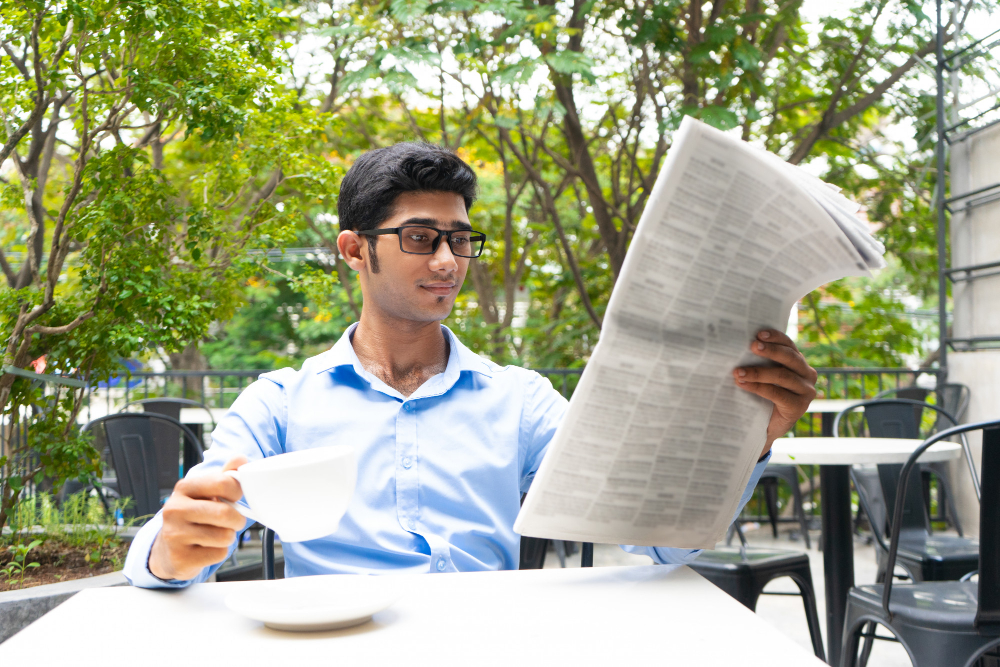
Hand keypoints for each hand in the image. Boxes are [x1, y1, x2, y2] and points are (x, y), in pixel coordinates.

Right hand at [148, 456, 247, 580]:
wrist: (168, 550)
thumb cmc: (194, 517)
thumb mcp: (206, 493)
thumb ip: (225, 476)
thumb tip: (241, 459)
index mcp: (184, 487)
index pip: (224, 483)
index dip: (238, 491)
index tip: (236, 497)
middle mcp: (175, 509)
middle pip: (225, 513)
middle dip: (237, 520)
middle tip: (232, 521)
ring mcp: (174, 534)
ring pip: (224, 536)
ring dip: (228, 537)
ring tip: (215, 535)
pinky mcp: (180, 557)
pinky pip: (218, 554)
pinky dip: (219, 552)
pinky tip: (205, 548)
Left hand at [732, 328, 817, 457]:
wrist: (764, 427)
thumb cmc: (761, 396)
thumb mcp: (764, 376)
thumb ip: (761, 362)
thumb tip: (737, 346)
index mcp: (799, 363)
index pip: (790, 345)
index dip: (775, 337)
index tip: (758, 334)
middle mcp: (807, 374)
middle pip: (789, 358)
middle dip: (770, 351)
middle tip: (752, 346)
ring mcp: (806, 391)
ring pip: (782, 376)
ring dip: (758, 372)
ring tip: (738, 371)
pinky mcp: (799, 407)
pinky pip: (777, 393)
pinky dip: (758, 387)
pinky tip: (743, 384)